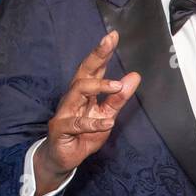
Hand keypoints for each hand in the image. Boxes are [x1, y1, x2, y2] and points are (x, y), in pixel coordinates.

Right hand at [34, 29, 140, 193]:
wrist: (63, 159)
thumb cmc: (83, 135)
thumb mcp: (106, 116)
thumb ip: (118, 98)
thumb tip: (135, 76)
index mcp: (84, 92)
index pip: (94, 68)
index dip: (102, 52)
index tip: (113, 36)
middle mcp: (73, 97)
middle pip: (83, 72)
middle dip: (96, 56)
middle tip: (108, 42)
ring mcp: (65, 112)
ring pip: (77, 91)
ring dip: (98, 86)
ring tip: (117, 86)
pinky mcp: (60, 129)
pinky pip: (77, 123)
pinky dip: (93, 122)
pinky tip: (108, 122)